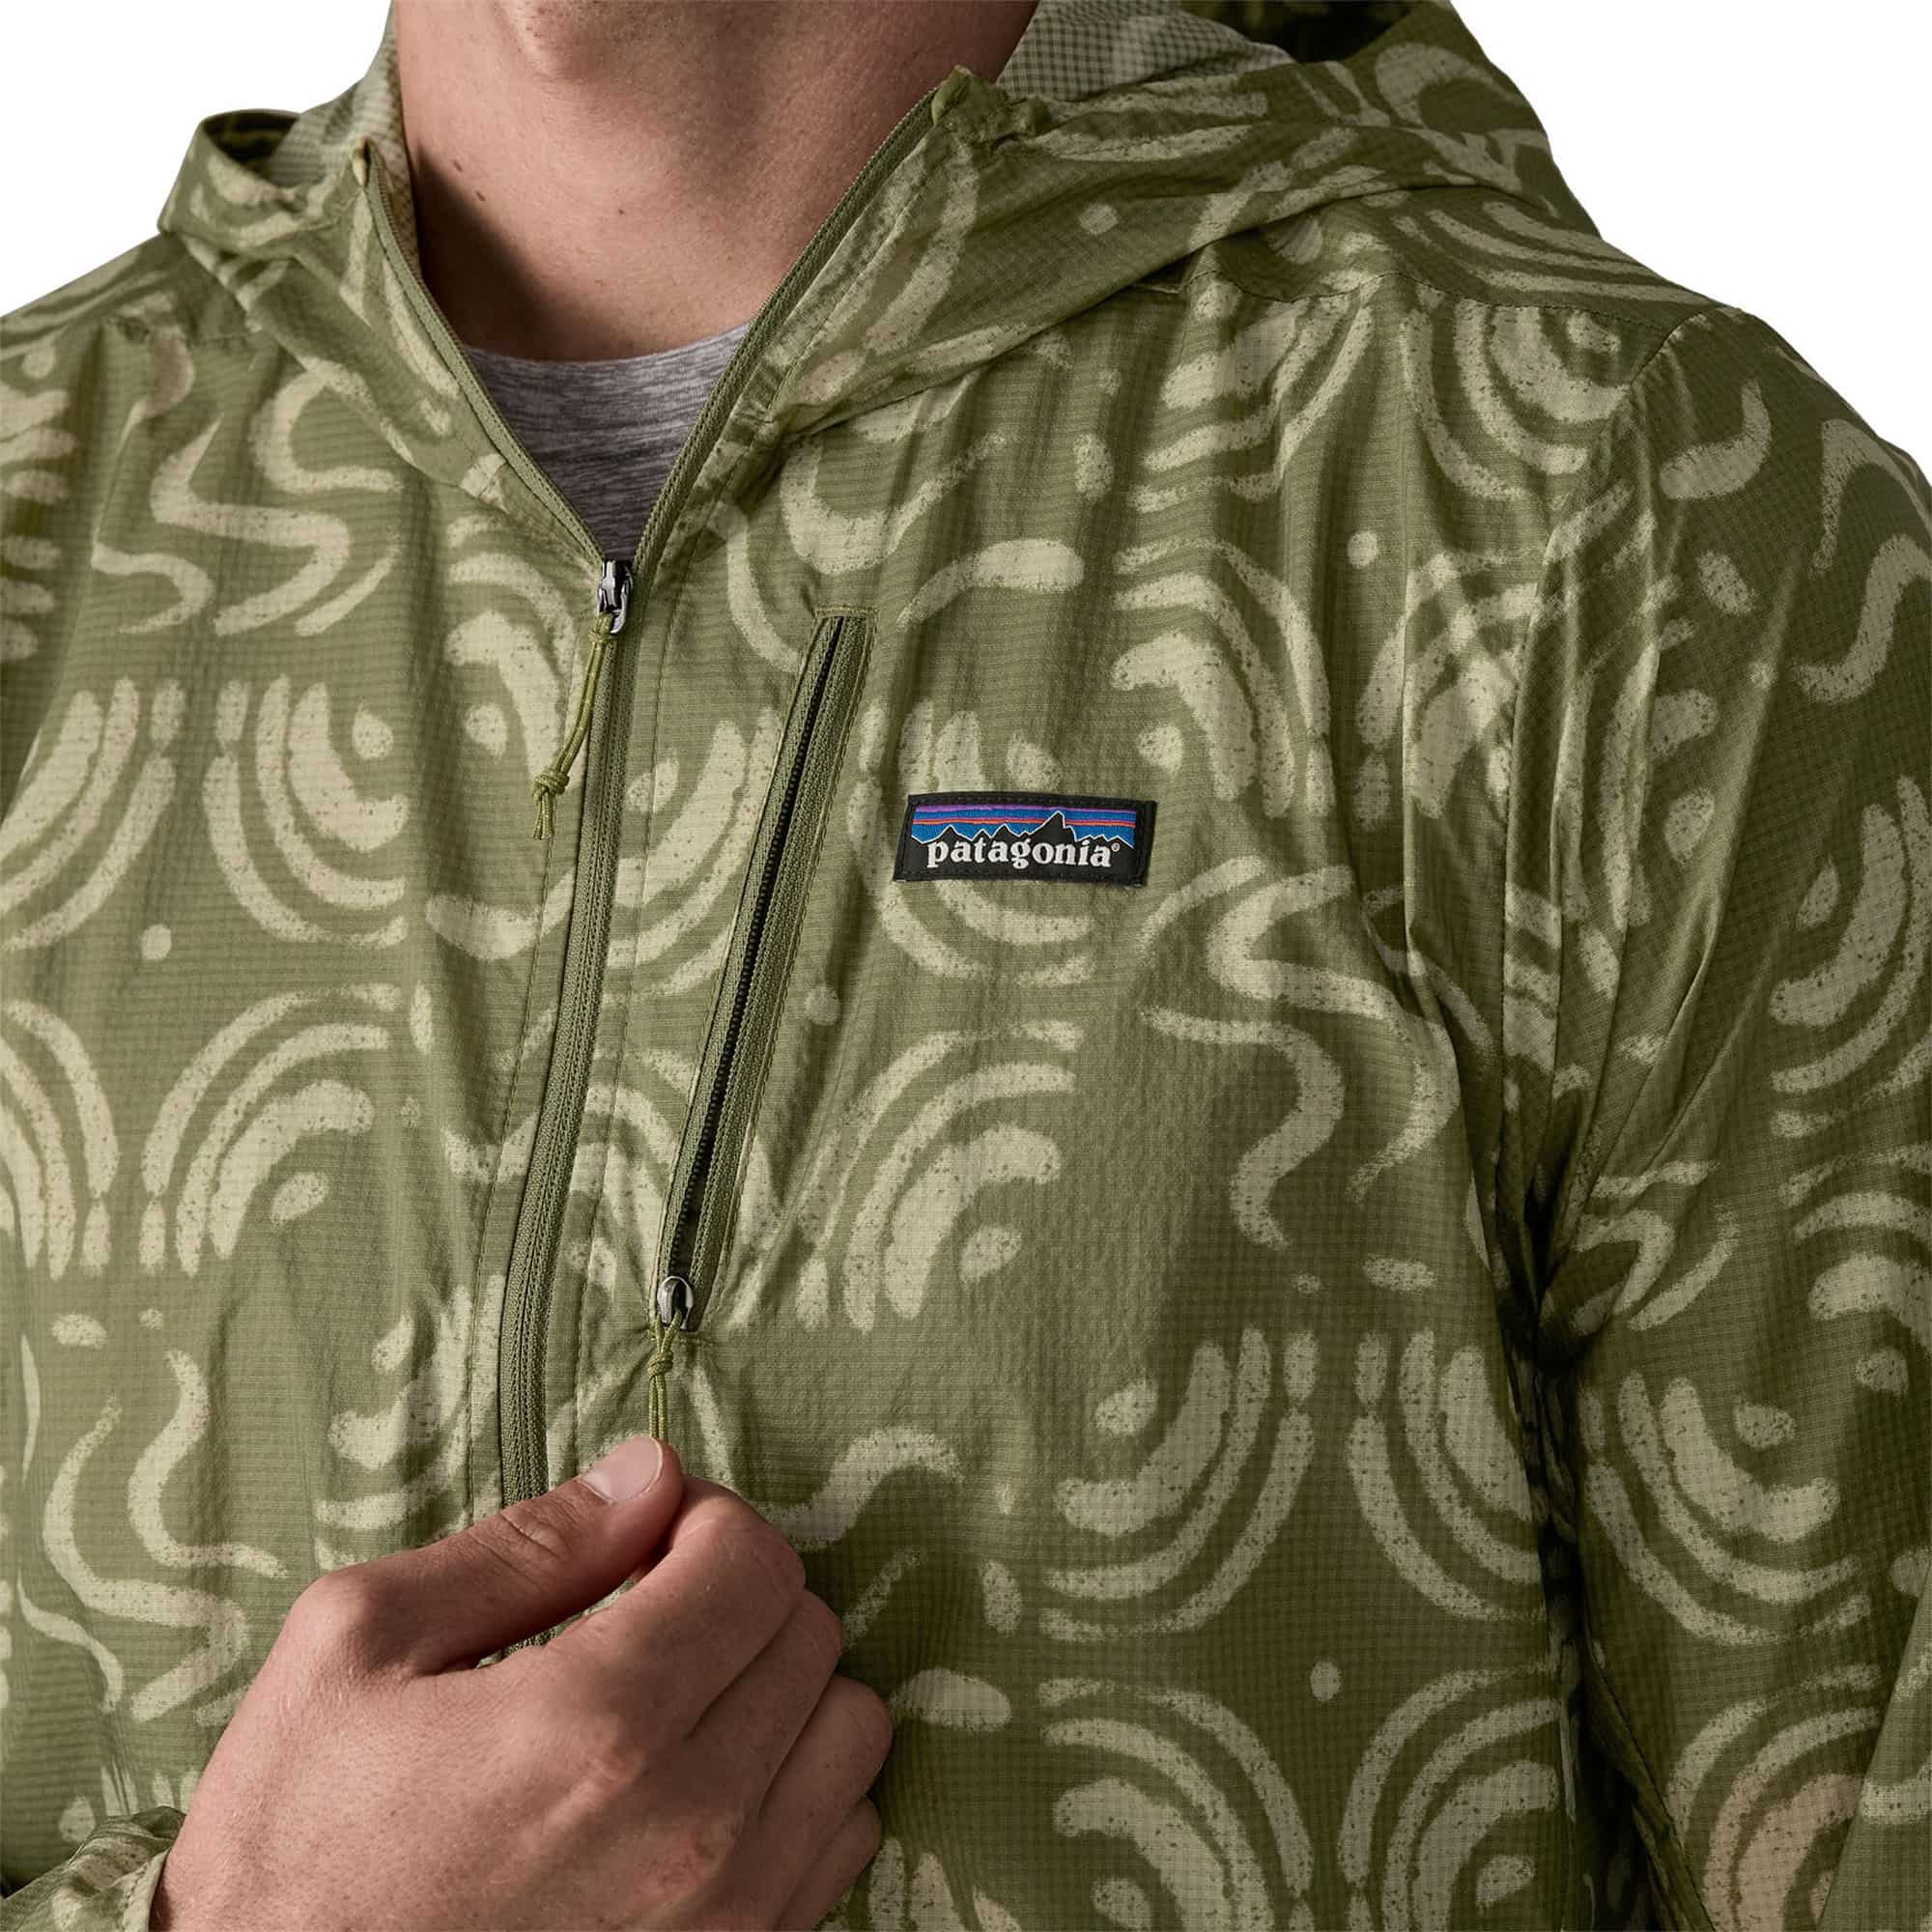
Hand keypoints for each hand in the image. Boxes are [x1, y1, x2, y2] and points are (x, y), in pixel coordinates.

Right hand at [150, 1435, 891, 1929]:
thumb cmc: (295, 1839)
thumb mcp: (359, 1645)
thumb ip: (528, 1544)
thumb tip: (650, 1474)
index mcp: (597, 1718)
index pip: (754, 1559)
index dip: (703, 1521)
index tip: (646, 1543)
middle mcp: (690, 1821)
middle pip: (809, 1632)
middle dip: (738, 1594)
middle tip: (652, 1613)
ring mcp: (727, 1913)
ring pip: (850, 1730)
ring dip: (781, 1688)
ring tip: (684, 1699)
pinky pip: (843, 1836)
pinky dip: (797, 1789)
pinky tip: (704, 1785)